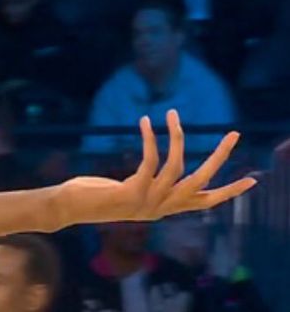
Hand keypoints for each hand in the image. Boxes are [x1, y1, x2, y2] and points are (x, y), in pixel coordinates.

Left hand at [44, 110, 255, 229]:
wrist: (68, 208)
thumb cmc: (93, 195)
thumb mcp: (129, 192)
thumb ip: (146, 184)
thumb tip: (155, 169)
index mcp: (165, 208)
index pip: (206, 202)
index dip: (230, 191)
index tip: (253, 180)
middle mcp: (162, 208)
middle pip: (202, 182)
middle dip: (220, 157)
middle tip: (234, 133)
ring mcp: (149, 202)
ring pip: (177, 167)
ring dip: (178, 137)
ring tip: (173, 113)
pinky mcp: (133, 192)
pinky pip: (150, 160)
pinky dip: (151, 138)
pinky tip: (148, 121)